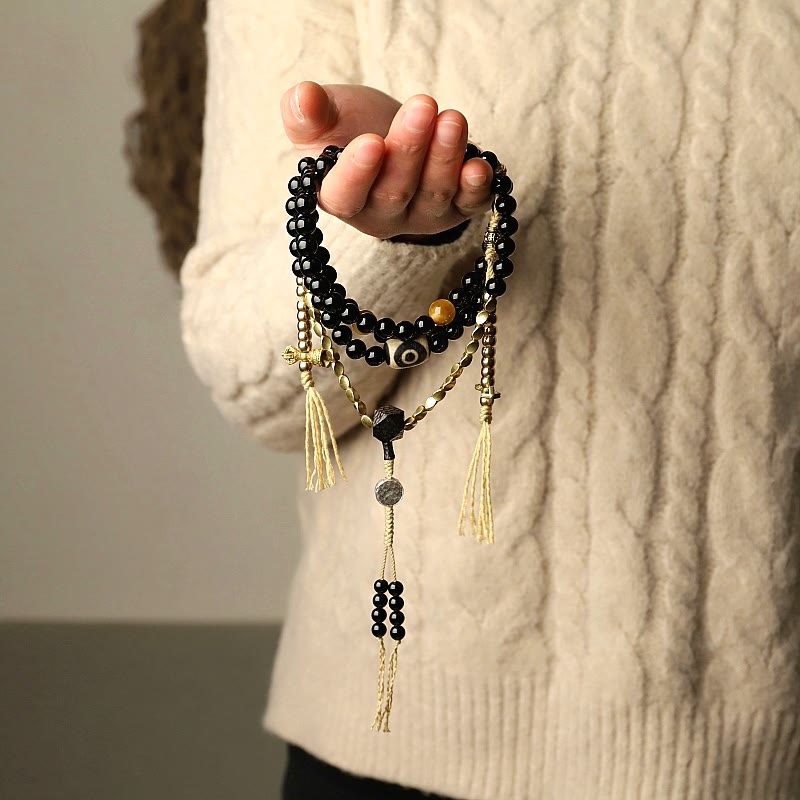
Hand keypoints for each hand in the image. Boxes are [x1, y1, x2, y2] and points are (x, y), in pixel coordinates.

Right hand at [280, 81, 494, 239]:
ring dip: (445, 158)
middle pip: (394, 192)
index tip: (371, 142)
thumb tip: (303, 97)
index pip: (344, 196)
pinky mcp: (456, 209)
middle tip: (421, 107)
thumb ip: (307, 112)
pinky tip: (480, 166)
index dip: (357, 174)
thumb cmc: (354, 127)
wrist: (397, 132)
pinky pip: (469, 205)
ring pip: (433, 194)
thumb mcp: (326, 115)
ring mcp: (420, 215)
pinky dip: (477, 188)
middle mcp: (381, 215)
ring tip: (452, 119)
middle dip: (409, 149)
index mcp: (340, 197)